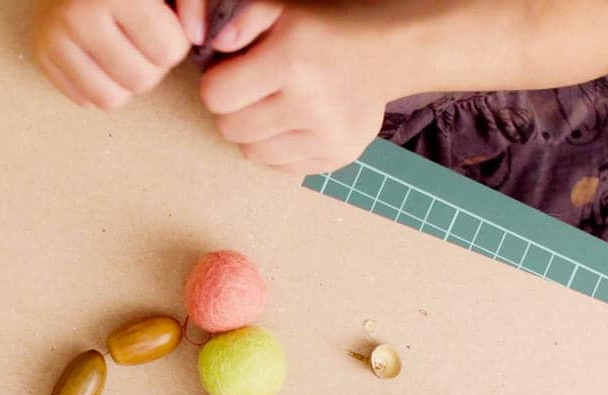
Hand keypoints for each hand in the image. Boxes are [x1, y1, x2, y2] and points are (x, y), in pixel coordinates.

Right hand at [32, 0, 191, 110]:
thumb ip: (193, 0)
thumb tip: (199, 37)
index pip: (168, 51)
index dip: (174, 41)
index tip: (163, 22)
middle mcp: (79, 14)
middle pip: (141, 80)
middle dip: (152, 64)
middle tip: (143, 39)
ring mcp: (55, 36)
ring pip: (111, 99)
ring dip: (126, 81)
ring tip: (124, 49)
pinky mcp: (40, 52)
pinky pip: (84, 99)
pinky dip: (99, 83)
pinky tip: (100, 54)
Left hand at [198, 3, 398, 174]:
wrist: (390, 49)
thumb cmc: (328, 26)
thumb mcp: (284, 7)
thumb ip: (244, 18)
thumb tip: (217, 45)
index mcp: (293, 61)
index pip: (217, 96)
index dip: (216, 84)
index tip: (231, 74)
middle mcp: (311, 104)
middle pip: (230, 129)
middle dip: (232, 109)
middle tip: (251, 91)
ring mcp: (326, 136)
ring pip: (251, 153)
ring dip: (253, 132)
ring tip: (273, 106)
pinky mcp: (337, 156)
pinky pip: (280, 166)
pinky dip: (278, 148)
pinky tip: (293, 123)